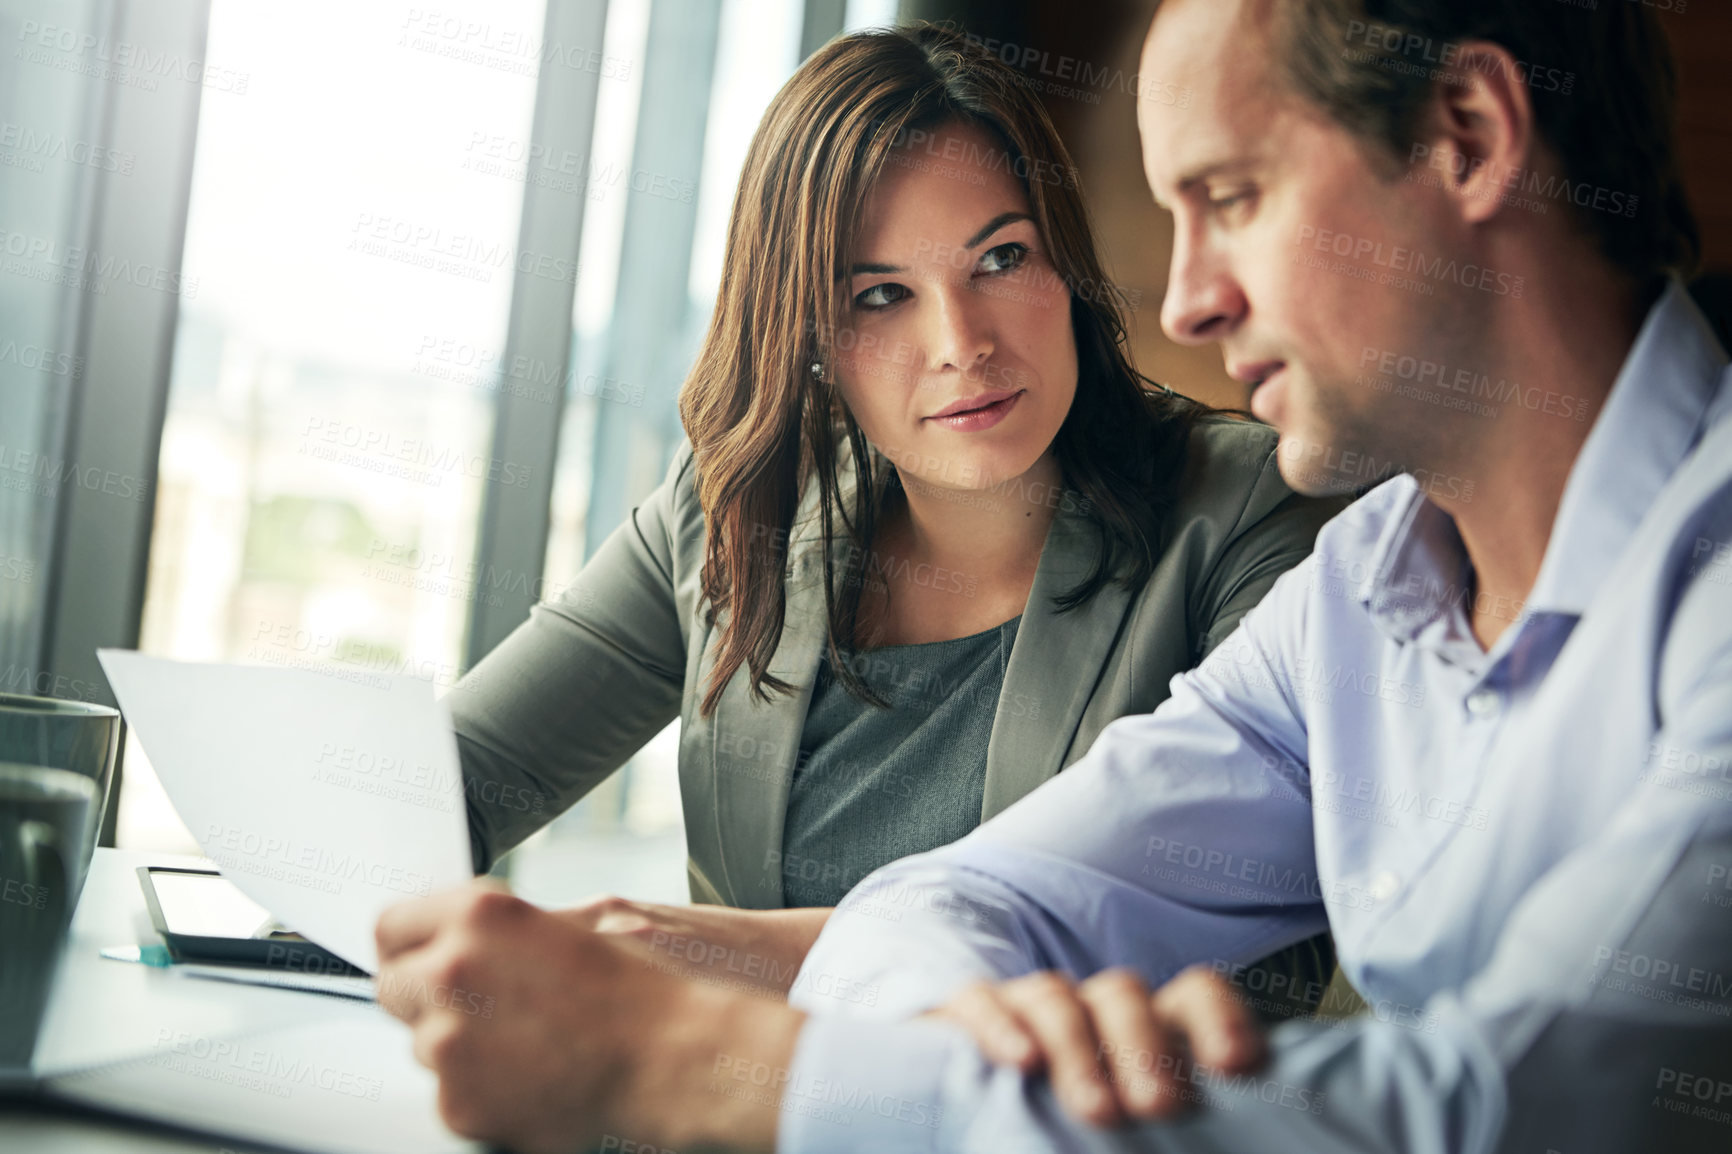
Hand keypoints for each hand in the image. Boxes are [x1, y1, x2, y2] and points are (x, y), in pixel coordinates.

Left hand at [375, 881, 802, 1152]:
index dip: (412, 940)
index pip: (393, 924)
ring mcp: (448, 1043)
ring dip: (460, 1041)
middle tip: (483, 1000)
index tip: (422, 952)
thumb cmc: (640, 989)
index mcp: (478, 916)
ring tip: (529, 1039)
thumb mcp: (578, 920)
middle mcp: (451, 973)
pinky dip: (482, 1086)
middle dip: (429, 993)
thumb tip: (460, 932)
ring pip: (423, 1042)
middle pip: (394, 986)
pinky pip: (449, 1089)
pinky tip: (533, 1072)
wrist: (671, 1059)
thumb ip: (503, 925)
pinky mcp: (457, 1101)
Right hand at [927, 964, 1265, 1126]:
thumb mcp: (1137, 1134)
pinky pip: (979, 1001)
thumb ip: (1175, 1133)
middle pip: (1124, 995)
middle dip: (1145, 1047)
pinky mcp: (963, 1018)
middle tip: (1161, 1106)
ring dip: (1079, 1051)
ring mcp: (1026, 1007)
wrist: (977, 1127)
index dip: (1219, 1019)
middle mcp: (1090, 1010)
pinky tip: (1020, 1060)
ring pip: (1056, 999)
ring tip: (1098, 1111)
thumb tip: (1235, 1145)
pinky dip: (1000, 1025)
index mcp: (1147, 1032)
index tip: (1235, 1067)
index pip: (1194, 995)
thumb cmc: (1075, 1136)